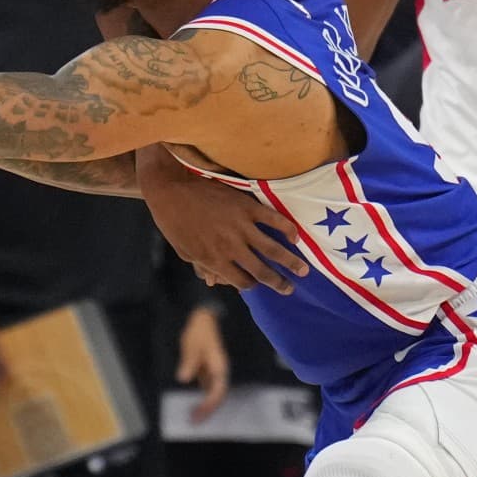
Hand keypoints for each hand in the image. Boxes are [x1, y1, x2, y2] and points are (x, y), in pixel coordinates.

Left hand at [140, 151, 309, 294]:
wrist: (171, 187)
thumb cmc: (173, 220)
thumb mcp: (183, 249)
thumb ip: (201, 266)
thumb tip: (213, 282)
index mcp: (214, 260)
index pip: (241, 281)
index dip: (251, 286)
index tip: (258, 284)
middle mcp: (231, 248)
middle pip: (261, 271)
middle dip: (278, 282)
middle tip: (290, 289)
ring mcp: (241, 227)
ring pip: (273, 249)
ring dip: (291, 261)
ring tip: (304, 270)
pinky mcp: (247, 207)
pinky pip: (274, 220)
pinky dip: (287, 229)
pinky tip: (295, 237)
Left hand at [176, 306, 230, 421]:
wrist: (203, 320)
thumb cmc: (199, 332)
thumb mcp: (192, 346)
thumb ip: (189, 362)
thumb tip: (183, 378)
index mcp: (220, 367)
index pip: (218, 391)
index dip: (210, 404)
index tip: (200, 412)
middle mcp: (220, 373)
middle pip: (217, 397)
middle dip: (208, 410)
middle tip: (195, 421)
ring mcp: (214, 373)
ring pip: (212, 395)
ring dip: (205, 406)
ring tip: (193, 418)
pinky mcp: (208, 372)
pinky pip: (207, 389)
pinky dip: (201, 398)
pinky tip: (192, 404)